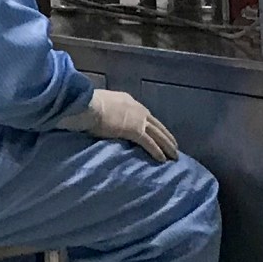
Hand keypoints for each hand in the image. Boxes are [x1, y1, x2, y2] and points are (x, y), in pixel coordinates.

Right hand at [61, 88, 177, 161]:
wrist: (87, 105)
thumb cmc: (87, 104)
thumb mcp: (99, 103)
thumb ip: (106, 110)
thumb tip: (102, 116)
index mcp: (128, 101)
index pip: (145, 115)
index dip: (153, 125)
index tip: (159, 132)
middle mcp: (137, 109)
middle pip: (157, 125)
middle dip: (166, 136)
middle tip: (174, 146)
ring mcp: (137, 119)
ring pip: (158, 134)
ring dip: (167, 146)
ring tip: (174, 156)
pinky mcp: (135, 131)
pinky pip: (150, 143)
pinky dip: (157, 151)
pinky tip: (162, 159)